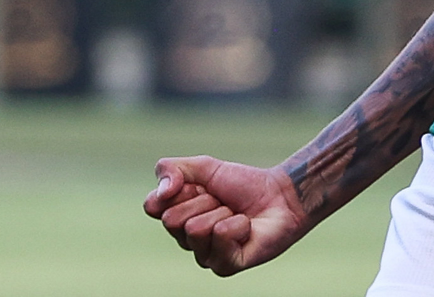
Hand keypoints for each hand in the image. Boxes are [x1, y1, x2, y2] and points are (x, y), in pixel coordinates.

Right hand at [143, 156, 308, 275]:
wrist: (280, 195)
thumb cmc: (243, 184)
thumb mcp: (205, 167)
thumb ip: (172, 170)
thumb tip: (159, 194)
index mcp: (177, 216)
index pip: (153, 205)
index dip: (177, 188)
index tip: (199, 183)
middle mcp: (185, 239)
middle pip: (172, 219)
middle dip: (203, 200)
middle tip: (222, 200)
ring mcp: (204, 256)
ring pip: (196, 228)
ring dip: (222, 211)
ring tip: (235, 213)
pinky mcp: (224, 266)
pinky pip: (220, 236)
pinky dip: (238, 224)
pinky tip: (246, 227)